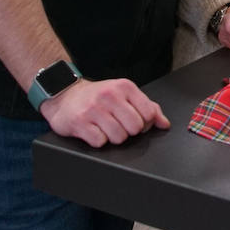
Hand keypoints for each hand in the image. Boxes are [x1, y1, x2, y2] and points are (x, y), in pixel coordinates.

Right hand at [40, 78, 169, 147]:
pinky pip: (100, 142)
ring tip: (105, 127)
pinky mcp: (79, 122)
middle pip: (135, 127)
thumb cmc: (98, 97)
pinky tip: (94, 130)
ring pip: (119, 137)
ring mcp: (94, 109)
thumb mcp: (124, 95)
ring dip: (113, 137)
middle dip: (129, 132)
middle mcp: (110, 96)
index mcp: (125, 87)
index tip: (136, 122)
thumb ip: (148, 107)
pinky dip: (98, 140)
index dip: (145, 124)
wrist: (65, 94)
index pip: (149, 113)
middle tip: (119, 125)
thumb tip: (164, 124)